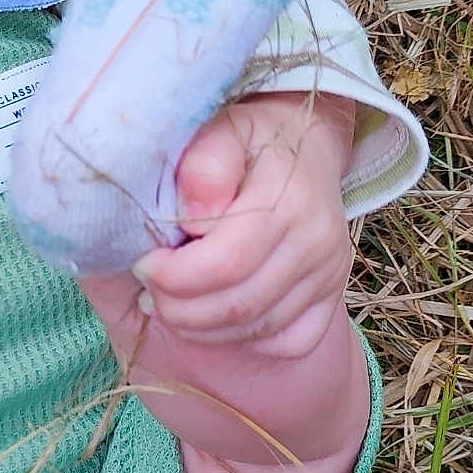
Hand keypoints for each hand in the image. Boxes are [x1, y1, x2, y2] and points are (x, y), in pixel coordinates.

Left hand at [132, 92, 356, 357]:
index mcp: (288, 202)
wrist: (304, 141)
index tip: (141, 263)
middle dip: (177, 308)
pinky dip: (243, 339)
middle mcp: (317, 244)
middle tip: (147, 290)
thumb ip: (205, 163)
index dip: (172, 276)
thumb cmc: (248, 138)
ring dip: (200, 327)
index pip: (224, 264)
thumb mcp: (221, 129)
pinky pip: (288, 342)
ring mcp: (329, 274)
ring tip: (167, 304)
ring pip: (258, 329)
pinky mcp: (331, 297)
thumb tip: (192, 215)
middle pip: (238, 305)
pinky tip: (211, 317)